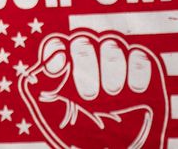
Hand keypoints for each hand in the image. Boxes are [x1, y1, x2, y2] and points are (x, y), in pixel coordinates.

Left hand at [16, 31, 166, 148]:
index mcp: (67, 67)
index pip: (57, 42)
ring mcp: (119, 63)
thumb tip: (31, 72)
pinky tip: (134, 94)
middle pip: (84, 38)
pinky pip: (140, 56)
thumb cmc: (81, 140)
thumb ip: (34, 91)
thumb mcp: (50, 118)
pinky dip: (136, 74)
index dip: (55, 49)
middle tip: (88, 98)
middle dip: (84, 66)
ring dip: (111, 71)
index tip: (57, 68)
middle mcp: (92, 59)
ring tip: (111, 99)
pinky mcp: (147, 73)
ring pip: (112, 43)